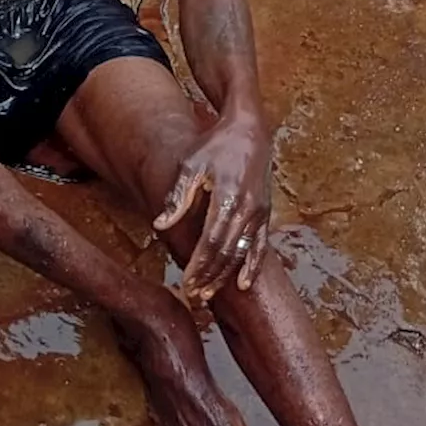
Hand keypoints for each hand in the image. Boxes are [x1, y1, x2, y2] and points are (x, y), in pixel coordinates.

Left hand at [154, 113, 271, 303]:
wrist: (250, 130)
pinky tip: (243, 284)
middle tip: (193, 295)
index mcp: (227, 196)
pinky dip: (253, 266)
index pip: (212, 240)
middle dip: (209, 276)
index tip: (186, 281)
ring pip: (243, 252)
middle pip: (227, 252)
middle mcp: (247, 207)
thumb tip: (159, 225)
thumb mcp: (191, 164)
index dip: (199, 264)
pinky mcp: (265, 214)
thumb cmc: (214, 145)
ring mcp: (259, 212)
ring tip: (208, 294)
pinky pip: (261, 246)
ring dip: (225, 276)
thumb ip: (178, 197)